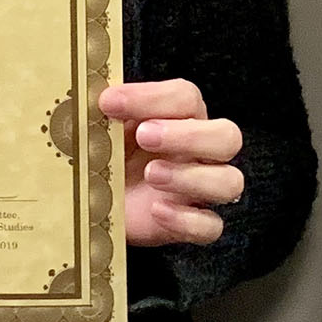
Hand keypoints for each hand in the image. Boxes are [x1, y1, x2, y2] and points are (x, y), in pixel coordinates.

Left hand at [102, 79, 245, 248]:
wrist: (93, 205)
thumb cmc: (105, 159)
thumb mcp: (102, 131)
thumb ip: (104, 113)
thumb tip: (92, 96)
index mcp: (180, 119)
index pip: (186, 97)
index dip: (151, 97)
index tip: (110, 102)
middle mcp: (199, 152)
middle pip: (227, 136)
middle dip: (188, 135)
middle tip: (144, 136)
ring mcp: (200, 191)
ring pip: (230, 182)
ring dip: (192, 176)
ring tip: (151, 174)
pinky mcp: (191, 225)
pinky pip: (210, 226)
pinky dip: (187, 220)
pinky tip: (157, 210)